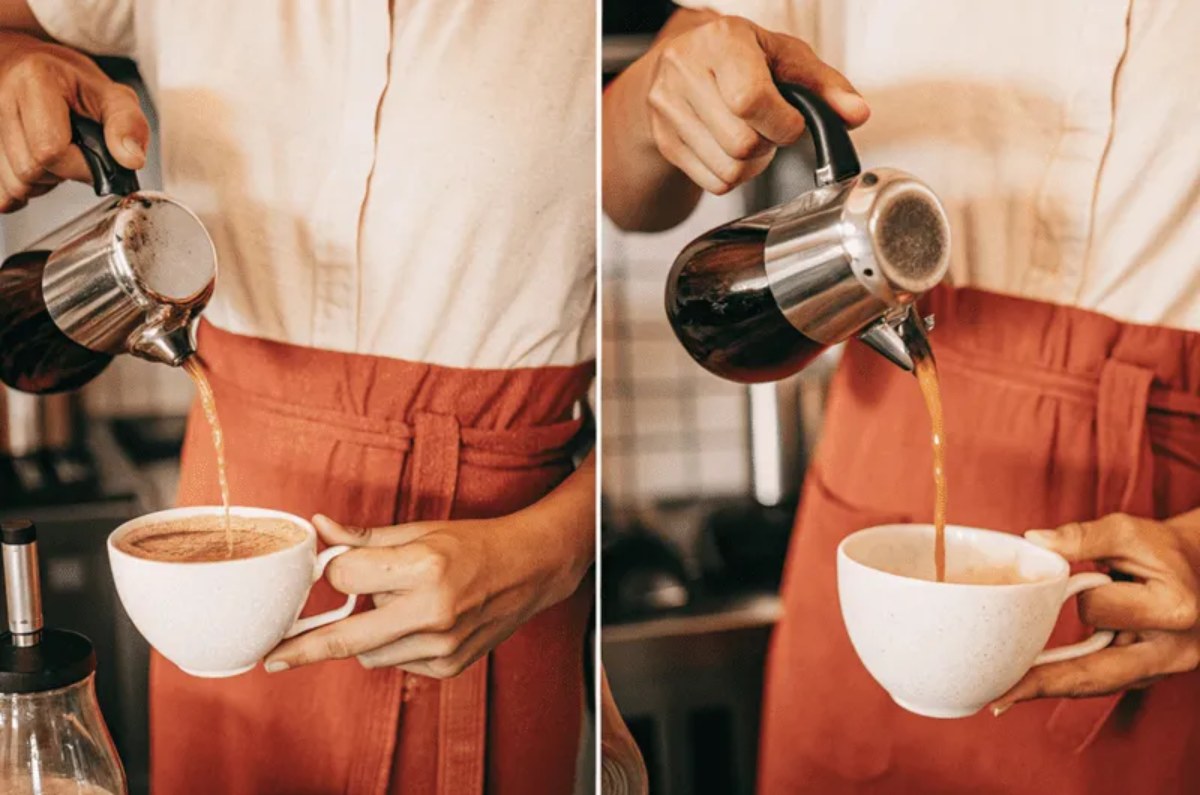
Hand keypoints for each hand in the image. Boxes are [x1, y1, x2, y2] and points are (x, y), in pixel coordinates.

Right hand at [0, 34, 148, 211]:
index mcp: (34, 81)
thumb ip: (128, 124)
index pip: (50, 150)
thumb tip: (132, 159)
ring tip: (53, 153)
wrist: (33, 67)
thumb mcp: (112, 95)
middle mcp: (0, 99)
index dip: (80, 165)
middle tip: (72, 150)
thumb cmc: (72, 83)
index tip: (92, 153)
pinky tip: (35, 166)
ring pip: (14, 185)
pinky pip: (1, 194)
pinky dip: (22, 189)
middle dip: (61, 173)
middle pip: (29, 172)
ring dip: (43, 182)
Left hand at [264, 512, 587, 677]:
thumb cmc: (473, 542)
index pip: (347, 578)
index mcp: (424, 568)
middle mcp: (433, 611)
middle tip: (272, 656)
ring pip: (367, 654)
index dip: (336, 571)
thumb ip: (365, 538)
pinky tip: (420, 622)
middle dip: (305, 645)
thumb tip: (318, 528)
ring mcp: (442, 646)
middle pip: (346, 637)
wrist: (530, 569)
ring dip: (366, 634)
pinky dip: (394, 646)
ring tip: (398, 604)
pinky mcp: (448, 667)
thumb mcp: (420, 529)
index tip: (332, 567)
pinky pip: (395, 663)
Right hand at [644, 14, 868, 194]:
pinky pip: (713, 183)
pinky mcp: (664, 140)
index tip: (791, 121)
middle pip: (741, 143)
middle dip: (767, 144)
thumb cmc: (740, 56)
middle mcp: (685, 71)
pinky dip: (732, 175)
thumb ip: (824, 85)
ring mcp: (667, 108)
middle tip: (768, 127)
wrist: (682, 62)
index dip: (781, 123)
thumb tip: (856, 115)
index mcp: (721, 41)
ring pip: (728, 169)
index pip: (749, 100)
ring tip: (750, 135)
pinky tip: (730, 148)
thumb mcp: (784, 56)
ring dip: (752, 164)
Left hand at [990, 509, 1199, 713]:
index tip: (1081, 577)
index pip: (1099, 610)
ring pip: (1094, 684)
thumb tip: (1034, 540)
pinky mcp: (1144, 675)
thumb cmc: (1161, 550)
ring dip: (1048, 689)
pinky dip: (1065, 683)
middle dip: (1045, 686)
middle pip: (1097, 675)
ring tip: (1000, 699)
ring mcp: (1159, 670)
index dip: (1080, 592)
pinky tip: (1025, 689)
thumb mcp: (1128, 532)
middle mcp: (1172, 652)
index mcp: (1174, 610)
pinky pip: (1098, 681)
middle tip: (998, 699)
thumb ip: (1082, 536)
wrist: (1195, 571)